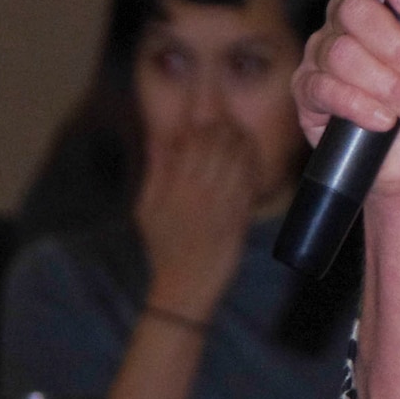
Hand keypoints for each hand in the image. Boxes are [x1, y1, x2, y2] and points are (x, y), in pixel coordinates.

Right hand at [136, 118, 257, 314]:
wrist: (184, 284)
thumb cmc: (163, 245)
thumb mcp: (147, 208)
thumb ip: (155, 170)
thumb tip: (160, 135)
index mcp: (172, 188)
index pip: (191, 142)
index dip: (203, 123)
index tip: (207, 114)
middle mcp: (197, 192)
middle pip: (217, 146)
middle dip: (225, 129)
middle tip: (228, 122)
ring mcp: (221, 204)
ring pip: (236, 160)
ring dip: (241, 144)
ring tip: (240, 135)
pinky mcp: (239, 216)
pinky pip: (249, 183)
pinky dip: (252, 166)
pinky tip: (251, 159)